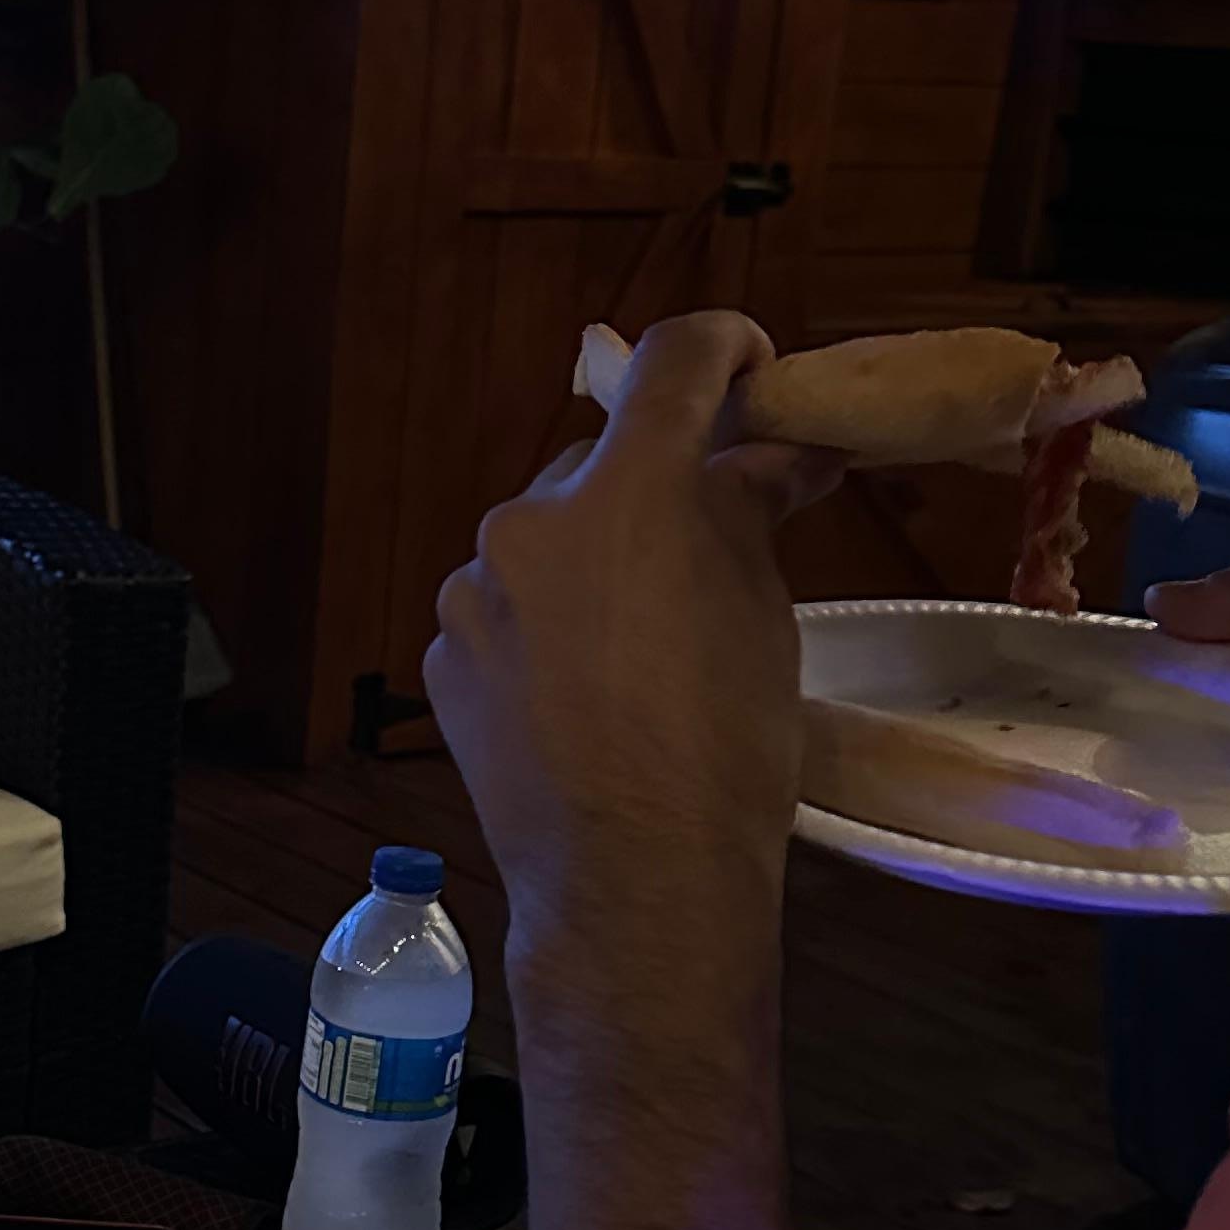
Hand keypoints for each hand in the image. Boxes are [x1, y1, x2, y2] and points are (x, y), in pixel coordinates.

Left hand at [423, 311, 840, 1015]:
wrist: (635, 881)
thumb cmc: (725, 750)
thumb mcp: (764, 614)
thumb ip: (754, 509)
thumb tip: (784, 451)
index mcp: (626, 493)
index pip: (675, 360)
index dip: (724, 348)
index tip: (749, 369)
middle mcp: (529, 522)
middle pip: (603, 462)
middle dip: (657, 487)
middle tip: (709, 539)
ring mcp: (473, 592)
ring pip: (545, 540)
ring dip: (594, 561)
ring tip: (644, 642)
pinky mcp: (444, 655)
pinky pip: (505, 610)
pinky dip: (546, 625)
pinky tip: (586, 690)